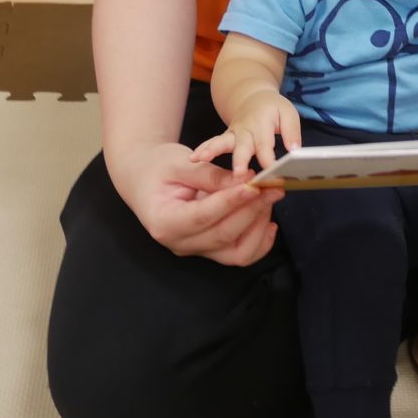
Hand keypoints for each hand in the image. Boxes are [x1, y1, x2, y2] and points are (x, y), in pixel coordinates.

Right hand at [109, 140, 283, 266]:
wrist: (145, 178)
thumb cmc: (157, 167)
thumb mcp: (178, 163)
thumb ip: (210, 175)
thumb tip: (244, 179)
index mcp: (164, 221)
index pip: (203, 216)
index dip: (231, 201)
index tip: (253, 184)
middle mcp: (179, 243)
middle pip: (223, 235)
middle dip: (252, 210)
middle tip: (271, 185)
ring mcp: (195, 249)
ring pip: (236, 252)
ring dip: (258, 226)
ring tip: (269, 197)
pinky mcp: (210, 249)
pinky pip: (239, 254)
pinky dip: (259, 242)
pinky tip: (269, 221)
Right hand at [190, 90, 302, 173]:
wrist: (254, 97)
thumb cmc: (273, 109)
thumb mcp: (288, 114)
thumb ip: (292, 132)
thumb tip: (294, 152)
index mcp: (263, 125)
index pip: (266, 145)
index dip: (269, 160)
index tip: (274, 176)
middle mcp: (246, 130)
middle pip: (243, 146)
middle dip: (241, 160)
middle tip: (239, 173)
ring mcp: (233, 134)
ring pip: (222, 142)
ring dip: (212, 151)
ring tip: (200, 159)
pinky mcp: (226, 139)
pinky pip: (213, 143)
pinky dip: (203, 150)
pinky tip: (193, 159)